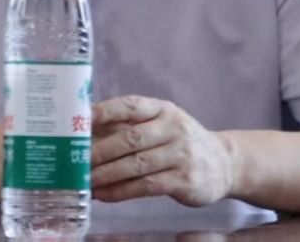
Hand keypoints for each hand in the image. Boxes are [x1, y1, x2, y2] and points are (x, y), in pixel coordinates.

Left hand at [90, 95, 234, 205]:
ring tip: (85, 182)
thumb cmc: (180, 142)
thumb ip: (129, 125)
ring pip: (136, 165)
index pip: (131, 105)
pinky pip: (146, 187)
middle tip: (75, 161)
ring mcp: (181, 154)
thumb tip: (85, 132)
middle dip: (100, 151)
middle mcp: (173, 128)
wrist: (223, 163)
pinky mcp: (184, 180)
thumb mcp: (161, 124)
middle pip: (131, 138)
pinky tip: (104, 195)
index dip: (105, 111)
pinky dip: (121, 192)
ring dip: (106, 175)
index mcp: (163, 109)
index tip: (81, 120)